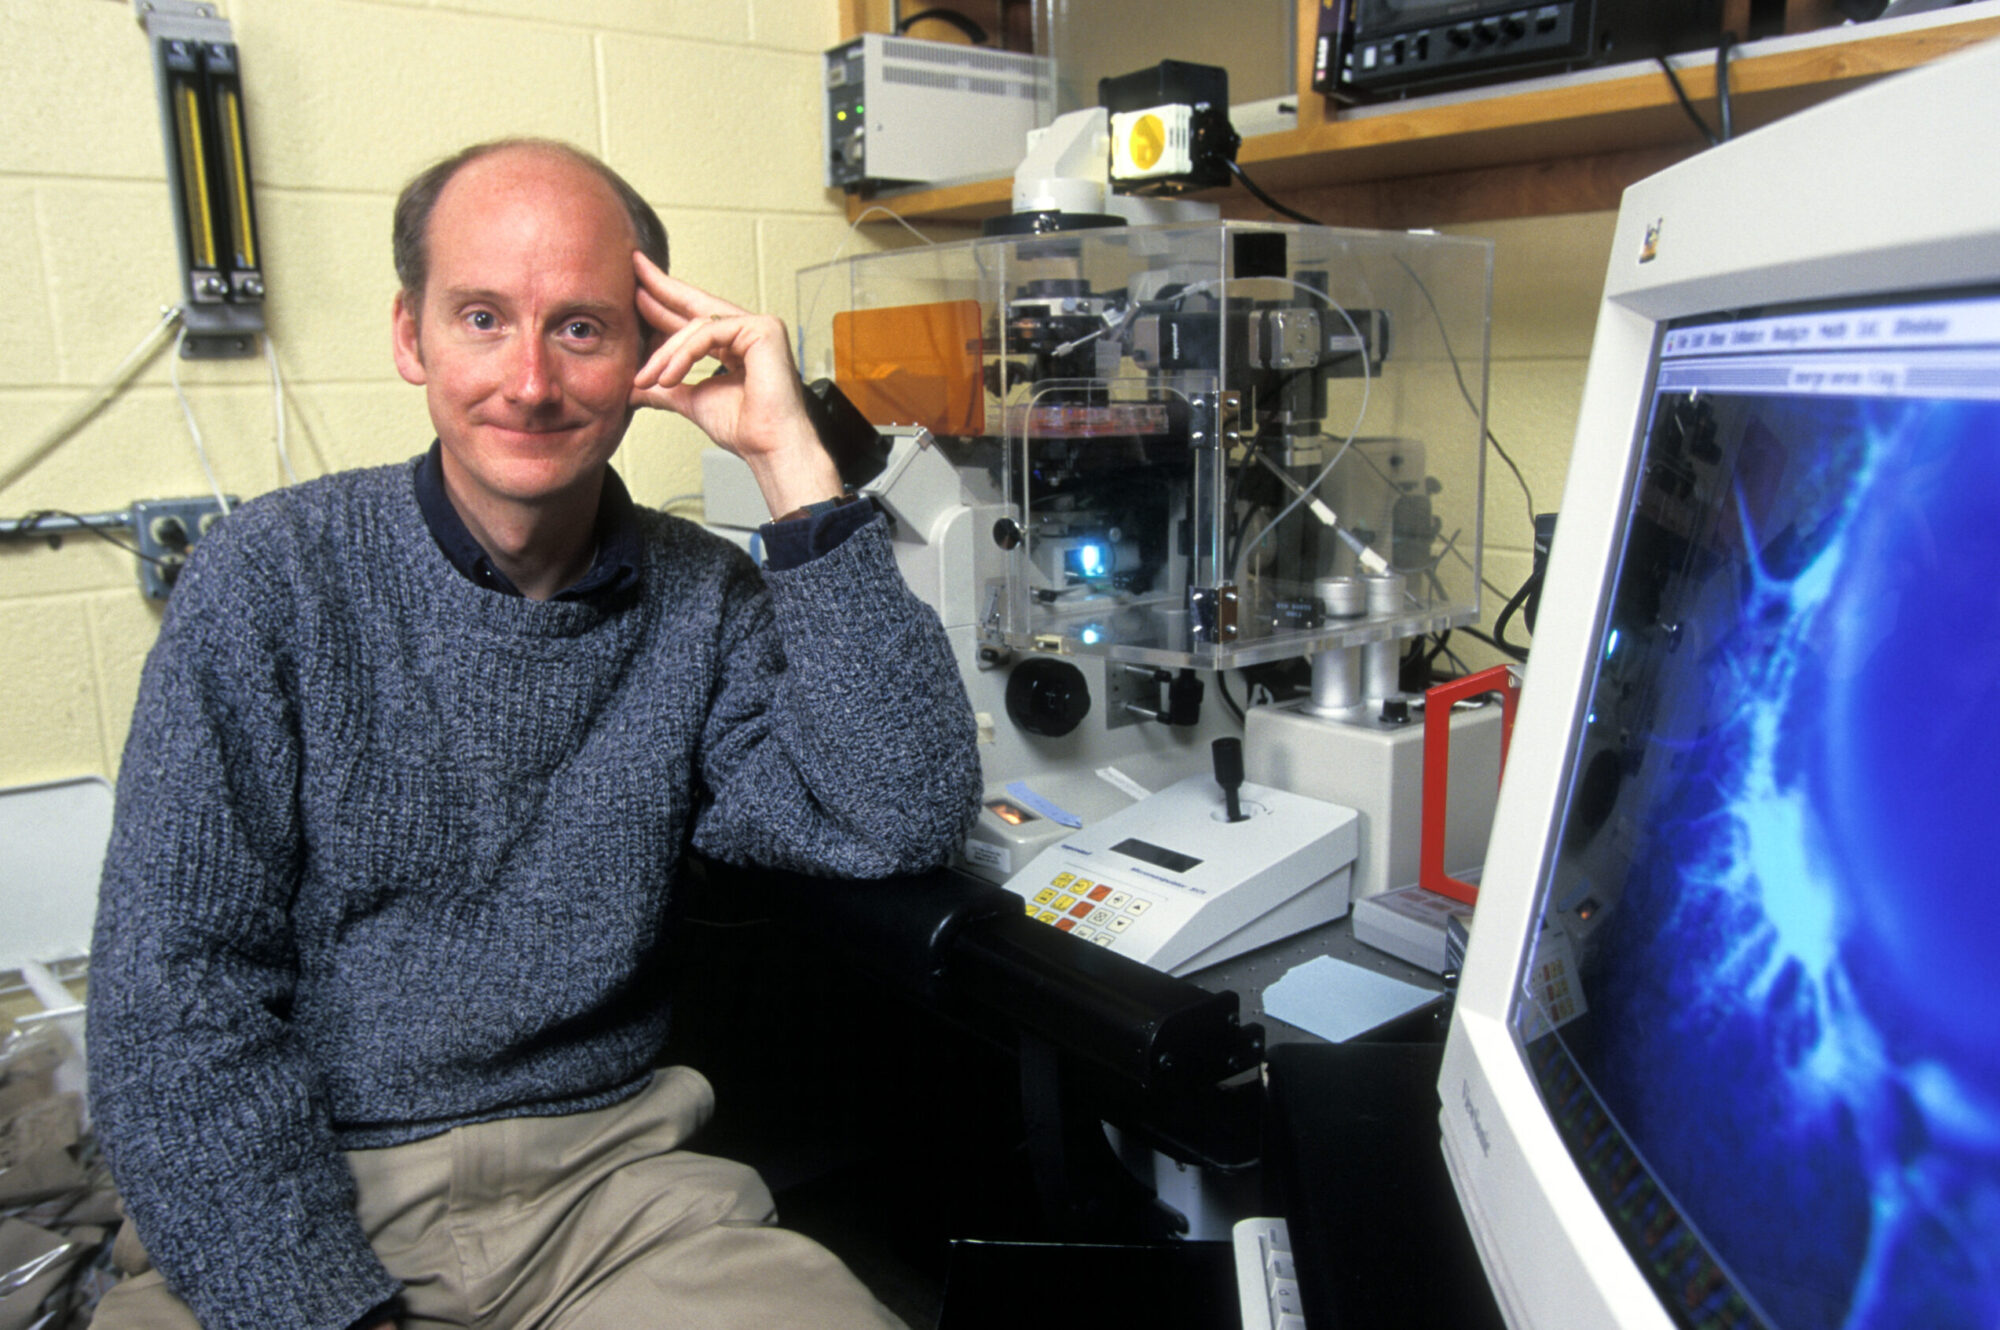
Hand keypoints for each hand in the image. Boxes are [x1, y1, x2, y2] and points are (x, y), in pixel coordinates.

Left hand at [630, 254, 840, 517]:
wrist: (769, 447)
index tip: (637, 291)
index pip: (694, 318)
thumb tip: (634, 389)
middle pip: (697, 305)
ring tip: (645, 378)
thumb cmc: (745, 429)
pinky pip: (709, 334)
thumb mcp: (691, 401)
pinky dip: (683, 355)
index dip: (664, 303)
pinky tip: (668, 377)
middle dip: (662, 288)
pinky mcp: (763, 330)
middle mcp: (748, 331)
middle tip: (635, 267)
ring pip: (696, 326)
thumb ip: (665, 389)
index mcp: (735, 345)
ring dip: (665, 352)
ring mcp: (758, 328)